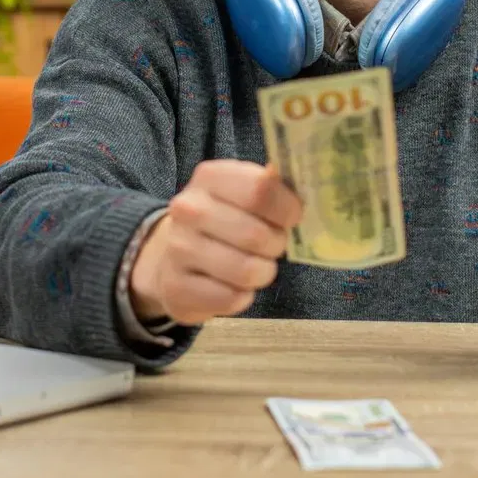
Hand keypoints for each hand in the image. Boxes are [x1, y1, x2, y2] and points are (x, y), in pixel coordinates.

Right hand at [129, 160, 302, 326]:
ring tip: (255, 265)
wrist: (171, 256)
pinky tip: (232, 285)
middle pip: (257, 235)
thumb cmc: (222, 219)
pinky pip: (232, 299)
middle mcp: (188, 210)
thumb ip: (271, 184)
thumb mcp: (240, 190)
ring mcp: (179, 250)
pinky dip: (243, 296)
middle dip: (276, 244)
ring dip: (262, 273)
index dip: (287, 207)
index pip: (261, 189)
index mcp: (209, 177)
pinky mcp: (178, 288)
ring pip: (247, 271)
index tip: (292, 217)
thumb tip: (305, 179)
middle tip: (272, 245)